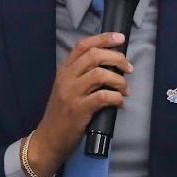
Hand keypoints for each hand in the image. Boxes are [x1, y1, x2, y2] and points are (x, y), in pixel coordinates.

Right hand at [24, 32, 131, 176]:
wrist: (48, 139)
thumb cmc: (61, 114)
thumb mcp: (66, 88)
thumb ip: (81, 75)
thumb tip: (110, 65)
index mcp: (64, 70)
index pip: (83, 45)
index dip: (103, 38)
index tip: (119, 38)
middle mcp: (66, 78)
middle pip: (94, 55)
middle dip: (117, 58)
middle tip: (128, 68)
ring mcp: (72, 93)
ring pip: (100, 74)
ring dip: (119, 80)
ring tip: (125, 89)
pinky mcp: (79, 109)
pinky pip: (103, 96)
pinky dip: (116, 97)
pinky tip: (119, 102)